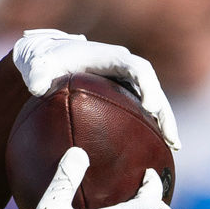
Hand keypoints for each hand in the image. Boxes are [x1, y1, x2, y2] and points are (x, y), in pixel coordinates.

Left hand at [11, 29, 181, 149]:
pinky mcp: (123, 95)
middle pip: (154, 89)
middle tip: (171, 139)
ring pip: (153, 102)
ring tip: (172, 148)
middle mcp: (125, 69)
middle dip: (164, 113)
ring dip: (164, 123)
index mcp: (111, 58)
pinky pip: (141, 111)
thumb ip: (38, 75)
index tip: (150, 107)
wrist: (48, 61)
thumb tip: (37, 88)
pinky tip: (155, 150)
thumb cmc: (45, 62)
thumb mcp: (38, 66)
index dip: (147, 86)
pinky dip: (150, 128)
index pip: (138, 69)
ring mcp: (126, 83)